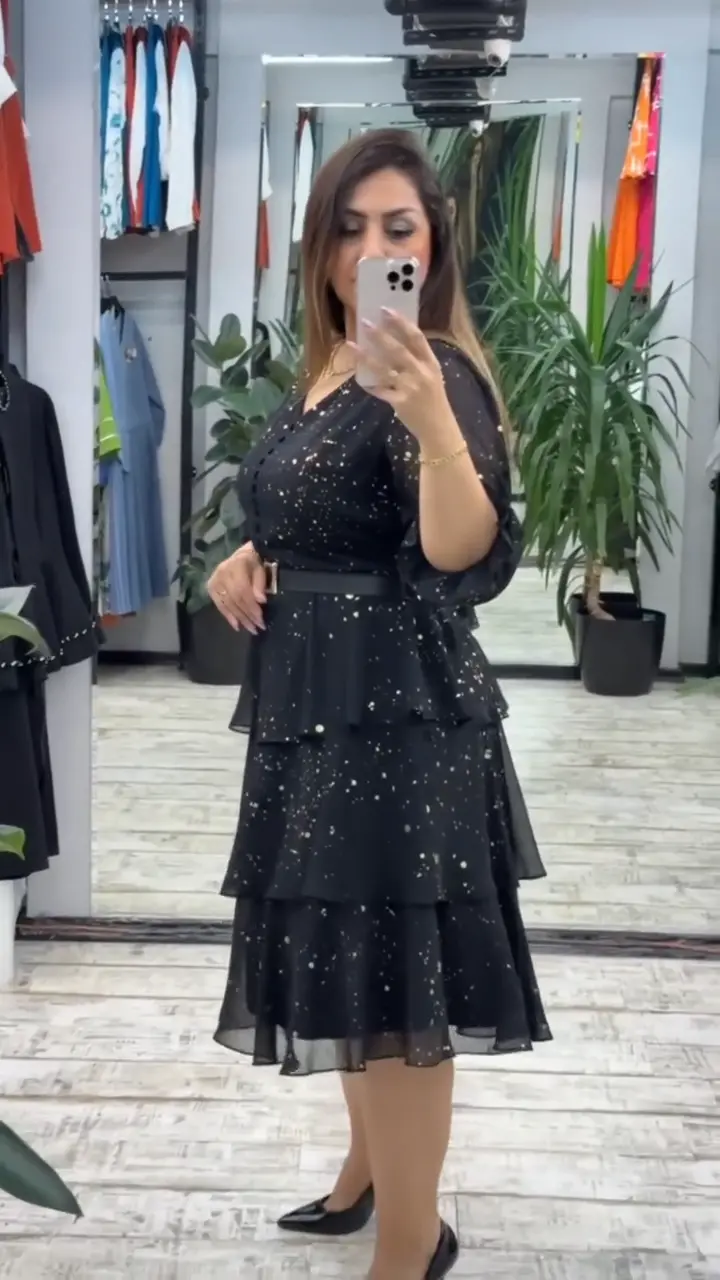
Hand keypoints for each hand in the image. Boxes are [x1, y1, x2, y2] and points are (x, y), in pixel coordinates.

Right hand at [207, 546, 266, 633]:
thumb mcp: (261, 569)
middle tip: (258, 628)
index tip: (261, 618)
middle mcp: (222, 573)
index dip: (251, 606)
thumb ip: (260, 584)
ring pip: (228, 604)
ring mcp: (214, 581)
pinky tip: (237, 626)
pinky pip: (220, 605)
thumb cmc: (254, 563)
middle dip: (247, 615)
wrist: (240, 555)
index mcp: (236, 565)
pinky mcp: (211, 588)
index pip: (242, 590)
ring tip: (250, 629)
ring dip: (240, 619)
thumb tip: (261, 601)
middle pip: (235, 599)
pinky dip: (228, 617)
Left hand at [350, 308, 451, 443]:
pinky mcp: (400, 402)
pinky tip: (359, 378)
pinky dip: (369, 384)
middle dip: (380, 334)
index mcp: (431, 363)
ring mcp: (410, 388)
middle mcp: (421, 373)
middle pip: (398, 349)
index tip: (386, 310)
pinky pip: (380, 390)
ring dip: (366, 356)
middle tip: (364, 322)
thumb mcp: (433, 376)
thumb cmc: (433, 399)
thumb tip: (394, 339)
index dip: (400, 322)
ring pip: (384, 368)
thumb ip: (418, 360)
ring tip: (352, 344)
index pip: (416, 337)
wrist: (438, 428)